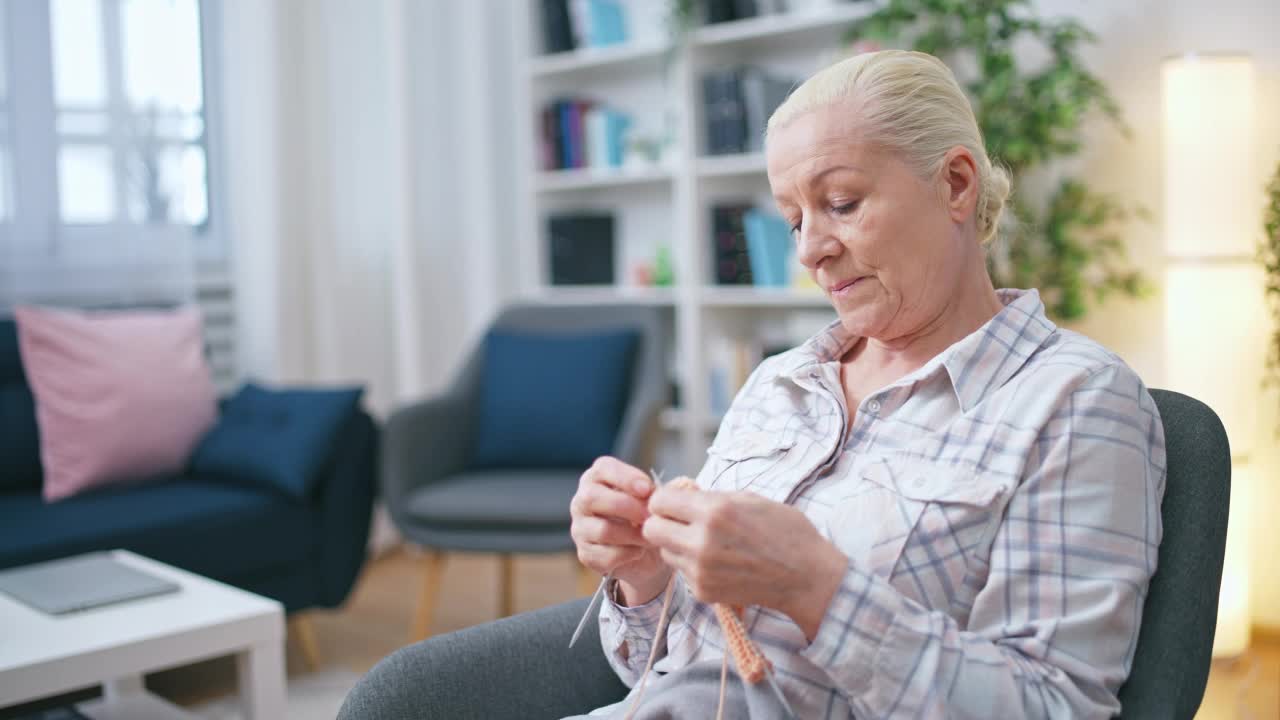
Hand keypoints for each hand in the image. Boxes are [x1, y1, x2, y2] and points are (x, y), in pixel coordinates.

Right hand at [570, 457, 671, 604]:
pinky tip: (639, 551)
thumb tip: (671, 490)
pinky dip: (626, 554)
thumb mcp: (656, 500)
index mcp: (597, 478)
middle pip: (592, 498)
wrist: (648, 554)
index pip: (603, 469)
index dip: (625, 478)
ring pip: (602, 529)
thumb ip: (661, 492)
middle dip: (627, 506)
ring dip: (632, 534)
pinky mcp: (585, 553)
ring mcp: (580, 528)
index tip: (648, 489)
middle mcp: (582, 501)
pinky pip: (603, 555)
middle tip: (650, 516)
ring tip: (650, 537)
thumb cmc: (648, 518)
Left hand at [643, 486, 847, 639]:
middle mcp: (702, 540)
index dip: (665, 500)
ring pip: (665, 552)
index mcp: (714, 510)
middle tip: (680, 523)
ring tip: (704, 543)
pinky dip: (693, 566)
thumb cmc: (785, 532)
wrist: (806, 577)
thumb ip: (711, 497)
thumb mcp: (750, 499)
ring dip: (676, 545)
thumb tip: (683, 495)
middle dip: (662, 522)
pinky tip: (718, 562)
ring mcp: (700, 569)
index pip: (660, 501)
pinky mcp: (703, 591)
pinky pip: (682, 572)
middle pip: (652, 529)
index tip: (675, 503)